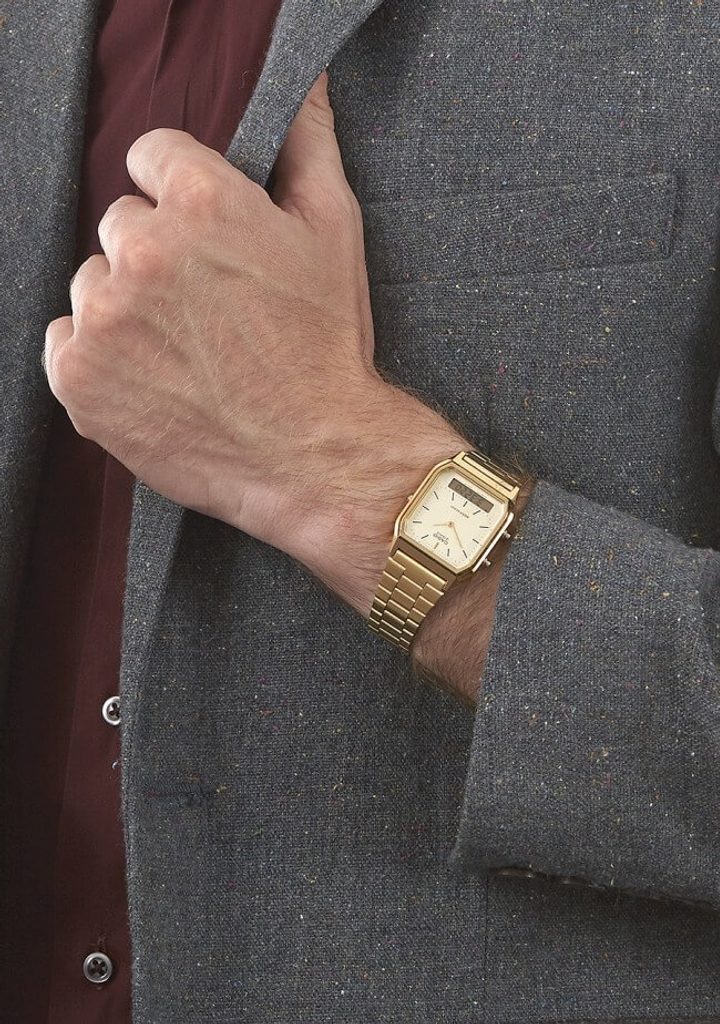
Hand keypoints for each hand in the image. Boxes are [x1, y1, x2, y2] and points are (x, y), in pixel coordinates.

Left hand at [43, 70, 464, 612]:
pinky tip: (153, 381)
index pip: (152, 155)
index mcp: (201, 201)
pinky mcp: (78, 376)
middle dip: (155, 257)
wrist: (316, 455)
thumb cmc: (327, 348)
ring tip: (184, 354)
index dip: (179, 194)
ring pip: (93, 286)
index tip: (201, 236)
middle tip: (204, 310)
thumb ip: (307, 146)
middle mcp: (142, 250)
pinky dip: (99, 360)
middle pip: (119, 224)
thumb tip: (304, 88)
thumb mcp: (334, 233)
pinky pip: (66, 342)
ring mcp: (103, 316)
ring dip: (126, 310)